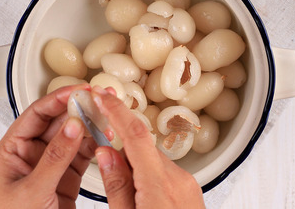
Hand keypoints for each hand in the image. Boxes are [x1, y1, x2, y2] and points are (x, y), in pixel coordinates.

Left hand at [0, 85, 96, 208]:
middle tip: (101, 99)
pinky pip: (82, 157)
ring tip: (109, 117)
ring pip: (73, 138)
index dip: (58, 99)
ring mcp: (50, 168)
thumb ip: (54, 158)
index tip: (80, 90)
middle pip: (58, 122)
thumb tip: (71, 126)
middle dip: (80, 109)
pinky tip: (106, 140)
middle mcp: (30, 156)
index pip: (36, 115)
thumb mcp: (31, 192)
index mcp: (11, 151)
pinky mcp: (66, 181)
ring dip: (91, 127)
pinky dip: (95, 148)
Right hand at [91, 86, 205, 208]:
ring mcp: (188, 185)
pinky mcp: (192, 191)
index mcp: (159, 185)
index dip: (117, 111)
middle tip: (104, 163)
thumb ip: (116, 186)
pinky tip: (143, 201)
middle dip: (121, 153)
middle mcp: (178, 179)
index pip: (136, 135)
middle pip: (143, 150)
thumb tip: (105, 153)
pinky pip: (165, 174)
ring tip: (128, 200)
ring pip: (153, 163)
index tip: (102, 96)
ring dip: (135, 171)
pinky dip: (149, 180)